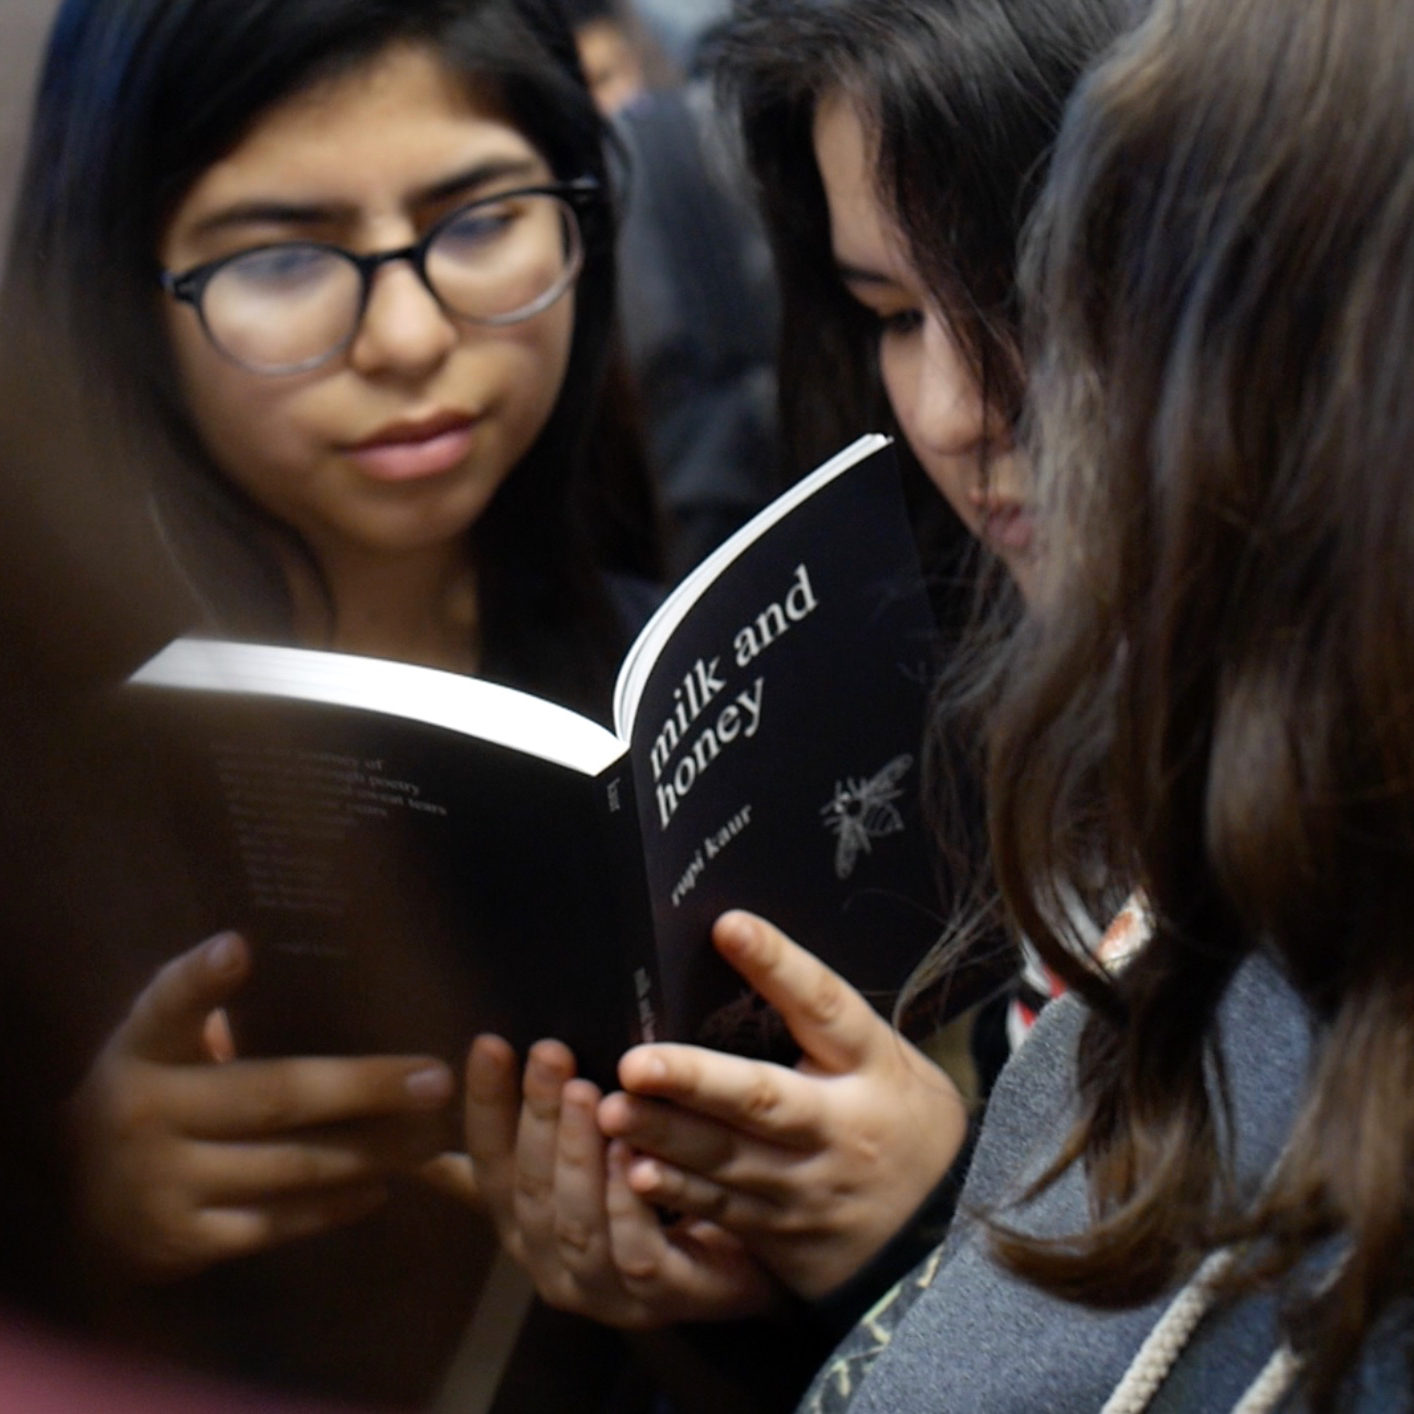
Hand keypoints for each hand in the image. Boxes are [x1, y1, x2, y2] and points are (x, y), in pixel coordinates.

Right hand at [69, 932, 455, 1280]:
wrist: (70, 1206)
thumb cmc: (147, 1095)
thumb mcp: (155, 1044)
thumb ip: (200, 1006)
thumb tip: (274, 952)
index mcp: (140, 1050)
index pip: (168, 1005)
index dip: (201, 979)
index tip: (238, 947)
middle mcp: (145, 1114)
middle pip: (272, 1095)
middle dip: (363, 1087)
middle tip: (436, 1079)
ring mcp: (162, 1184)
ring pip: (288, 1165)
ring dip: (369, 1151)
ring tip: (431, 1135)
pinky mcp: (180, 1241)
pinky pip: (275, 1223)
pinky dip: (333, 1207)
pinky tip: (382, 1186)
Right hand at [461, 1034, 781, 1327]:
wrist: (738, 1264)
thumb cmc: (648, 1200)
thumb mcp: (581, 1162)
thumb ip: (524, 1138)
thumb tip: (442, 1105)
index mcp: (523, 1225)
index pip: (489, 1164)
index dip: (485, 1107)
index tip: (490, 1043)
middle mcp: (550, 1262)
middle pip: (530, 1189)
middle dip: (537, 1117)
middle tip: (549, 1052)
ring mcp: (603, 1291)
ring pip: (575, 1225)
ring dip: (578, 1156)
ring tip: (587, 1093)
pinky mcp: (661, 1300)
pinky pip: (637, 1254)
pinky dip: (628, 1204)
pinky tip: (632, 1153)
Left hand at [598, 911, 968, 1298]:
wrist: (939, 1235)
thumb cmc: (895, 1118)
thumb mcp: (881, 1058)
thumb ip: (818, 1019)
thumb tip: (736, 941)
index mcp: (871, 1064)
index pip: (826, 1007)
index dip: (780, 966)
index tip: (730, 926)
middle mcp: (840, 1126)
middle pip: (765, 1099)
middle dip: (697, 1081)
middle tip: (637, 1061)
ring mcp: (810, 1187)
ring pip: (728, 1159)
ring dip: (666, 1135)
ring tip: (614, 1108)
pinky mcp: (781, 1234)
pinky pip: (721, 1211)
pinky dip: (675, 1192)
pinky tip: (631, 1171)